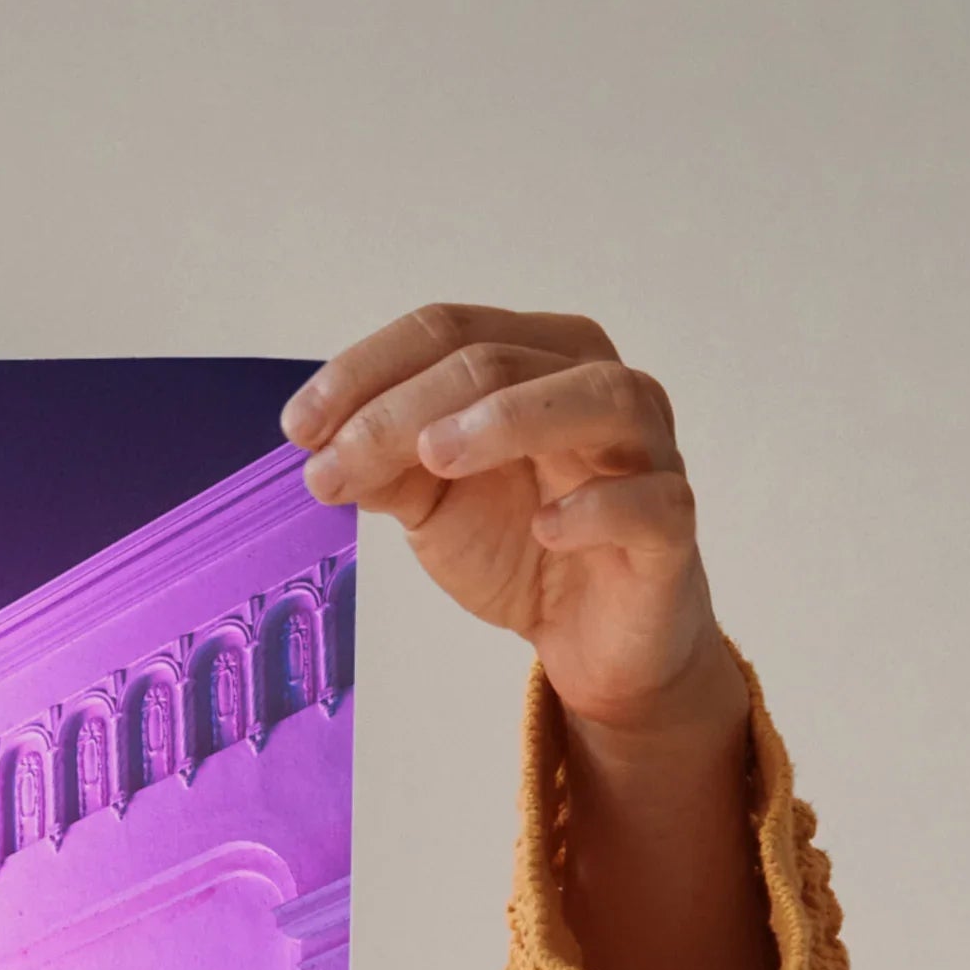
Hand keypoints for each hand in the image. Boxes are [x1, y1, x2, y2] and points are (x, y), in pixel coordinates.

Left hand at [289, 305, 771, 969]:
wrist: (590, 638)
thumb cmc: (520, 544)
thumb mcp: (433, 502)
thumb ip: (385, 466)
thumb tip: (321, 446)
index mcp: (537, 360)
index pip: (450, 331)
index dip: (368, 370)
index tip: (298, 428)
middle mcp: (598, 386)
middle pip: (501, 360)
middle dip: (405, 409)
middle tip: (335, 463)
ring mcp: (646, 451)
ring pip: (597, 398)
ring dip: (510, 418)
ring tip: (435, 457)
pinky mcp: (670, 526)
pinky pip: (652, 500)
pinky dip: (598, 506)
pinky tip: (546, 526)